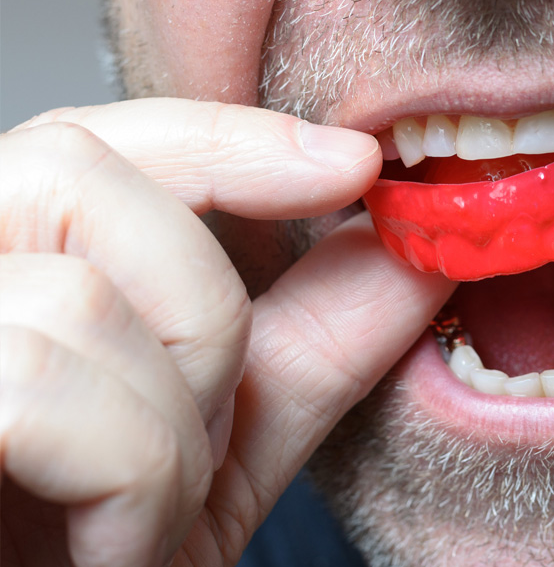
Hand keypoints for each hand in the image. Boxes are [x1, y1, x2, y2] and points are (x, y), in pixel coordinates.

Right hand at [0, 98, 454, 566]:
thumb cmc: (102, 547)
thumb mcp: (225, 436)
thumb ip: (313, 336)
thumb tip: (403, 255)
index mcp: (5, 263)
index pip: (98, 138)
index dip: (231, 137)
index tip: (355, 163)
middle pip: (79, 176)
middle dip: (199, 313)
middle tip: (205, 430)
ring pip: (77, 299)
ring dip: (167, 433)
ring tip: (142, 516)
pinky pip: (35, 386)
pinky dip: (127, 484)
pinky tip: (106, 549)